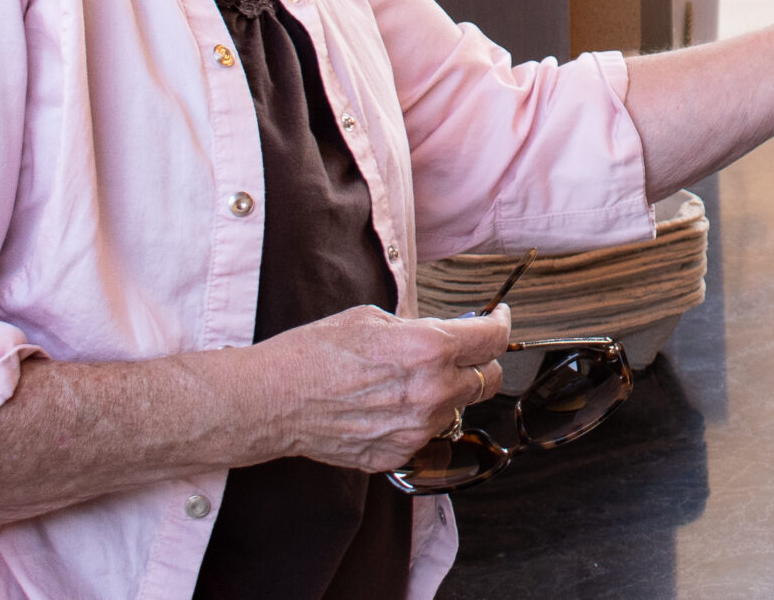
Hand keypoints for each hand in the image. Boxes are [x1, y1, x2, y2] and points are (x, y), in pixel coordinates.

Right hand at [244, 302, 511, 471]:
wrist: (272, 401)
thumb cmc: (314, 352)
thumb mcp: (373, 318)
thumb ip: (419, 328)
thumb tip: (443, 332)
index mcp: (430, 349)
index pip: (493, 339)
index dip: (500, 323)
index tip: (497, 318)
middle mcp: (431, 392)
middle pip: (489, 379)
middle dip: (481, 361)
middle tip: (463, 350)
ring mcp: (416, 430)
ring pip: (457, 409)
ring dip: (447, 393)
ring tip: (408, 379)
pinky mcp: (397, 455)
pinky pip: (426, 434)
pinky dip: (418, 418)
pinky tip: (389, 404)